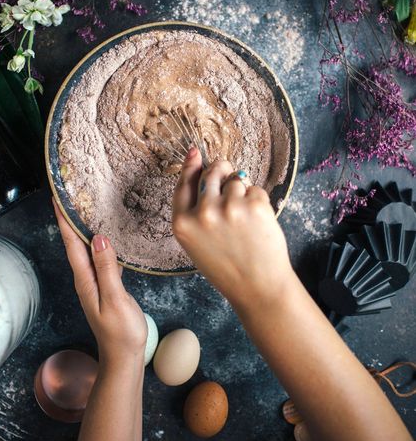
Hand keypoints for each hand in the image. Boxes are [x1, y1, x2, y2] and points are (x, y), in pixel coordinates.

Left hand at [53, 200, 147, 367]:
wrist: (124, 357)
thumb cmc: (120, 332)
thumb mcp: (114, 299)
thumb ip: (107, 269)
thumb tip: (98, 239)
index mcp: (85, 280)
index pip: (71, 244)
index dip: (64, 221)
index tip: (57, 199)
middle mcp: (85, 278)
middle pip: (74, 244)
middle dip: (70, 219)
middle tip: (69, 195)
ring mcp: (94, 282)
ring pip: (86, 249)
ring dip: (82, 229)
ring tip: (84, 209)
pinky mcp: (105, 285)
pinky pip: (99, 258)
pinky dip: (99, 243)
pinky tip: (105, 236)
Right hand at [172, 148, 295, 308]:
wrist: (258, 287)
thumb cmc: (227, 266)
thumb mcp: (196, 242)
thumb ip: (194, 209)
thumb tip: (201, 167)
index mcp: (182, 224)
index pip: (184, 183)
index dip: (191, 165)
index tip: (196, 153)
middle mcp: (203, 213)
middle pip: (211, 173)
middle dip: (221, 171)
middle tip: (230, 180)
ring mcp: (229, 208)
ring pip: (236, 179)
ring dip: (242, 191)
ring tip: (245, 218)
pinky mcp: (254, 206)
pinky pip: (255, 189)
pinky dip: (258, 201)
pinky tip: (258, 222)